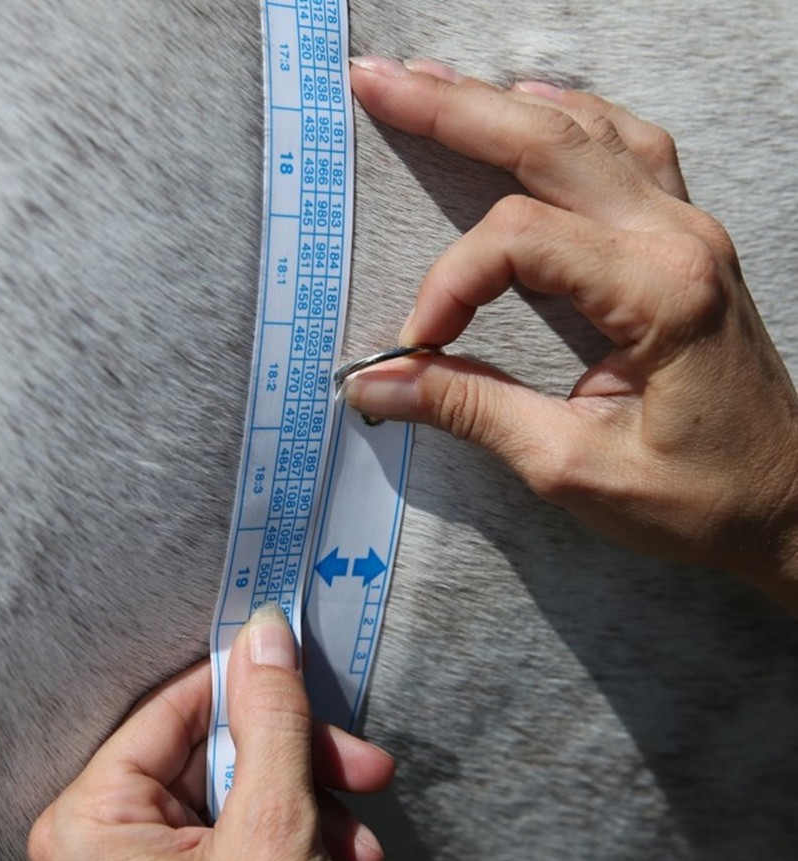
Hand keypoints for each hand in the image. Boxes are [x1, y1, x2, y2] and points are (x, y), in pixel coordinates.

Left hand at [28, 604, 394, 860]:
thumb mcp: (274, 833)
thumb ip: (272, 722)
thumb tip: (265, 635)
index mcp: (93, 823)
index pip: (173, 708)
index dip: (244, 682)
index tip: (294, 659)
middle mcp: (109, 840)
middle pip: (216, 748)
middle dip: (298, 757)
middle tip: (355, 757)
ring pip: (242, 786)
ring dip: (313, 800)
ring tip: (356, 828)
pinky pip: (247, 827)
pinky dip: (303, 835)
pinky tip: (344, 857)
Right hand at [344, 57, 797, 612]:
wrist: (788, 504)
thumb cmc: (700, 498)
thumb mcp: (572, 466)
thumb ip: (471, 410)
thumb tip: (380, 383)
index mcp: (658, 292)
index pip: (519, 243)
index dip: (449, 286)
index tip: (418, 347)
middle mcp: (678, 239)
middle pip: (550, 143)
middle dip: (453, 110)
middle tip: (377, 84)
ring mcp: (688, 231)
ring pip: (589, 131)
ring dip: (503, 105)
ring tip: (434, 85)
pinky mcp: (684, 245)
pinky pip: (625, 151)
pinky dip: (567, 122)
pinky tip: (531, 111)